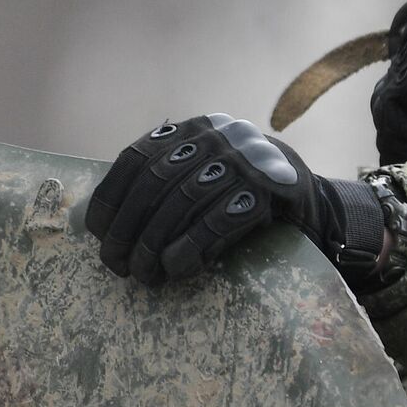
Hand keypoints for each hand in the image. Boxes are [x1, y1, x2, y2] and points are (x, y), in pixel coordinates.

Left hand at [87, 113, 384, 286]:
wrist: (314, 207)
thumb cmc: (243, 200)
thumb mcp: (200, 181)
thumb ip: (159, 188)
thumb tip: (91, 220)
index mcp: (192, 131)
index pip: (136, 158)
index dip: (110, 198)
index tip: (97, 236)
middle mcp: (218, 135)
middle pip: (156, 181)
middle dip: (129, 229)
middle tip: (118, 267)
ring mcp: (248, 158)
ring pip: (185, 200)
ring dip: (156, 243)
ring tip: (146, 275)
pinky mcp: (274, 187)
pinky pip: (221, 219)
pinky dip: (192, 246)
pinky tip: (178, 269)